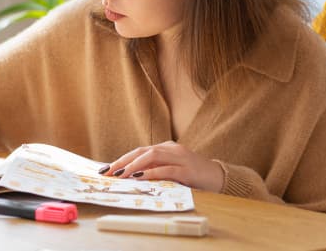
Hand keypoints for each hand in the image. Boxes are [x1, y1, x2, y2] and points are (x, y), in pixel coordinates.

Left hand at [98, 141, 224, 192]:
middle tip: (108, 172)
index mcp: (167, 147)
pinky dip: (151, 172)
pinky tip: (140, 176)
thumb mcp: (172, 170)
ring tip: (121, 175)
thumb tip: (131, 177)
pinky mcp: (188, 169)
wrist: (219, 177)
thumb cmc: (193, 175)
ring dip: (134, 165)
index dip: (122, 159)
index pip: (140, 151)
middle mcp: (172, 149)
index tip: (107, 169)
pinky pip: (167, 169)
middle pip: (143, 151)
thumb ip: (156, 169)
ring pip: (153, 156)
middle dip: (123, 161)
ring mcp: (180, 158)